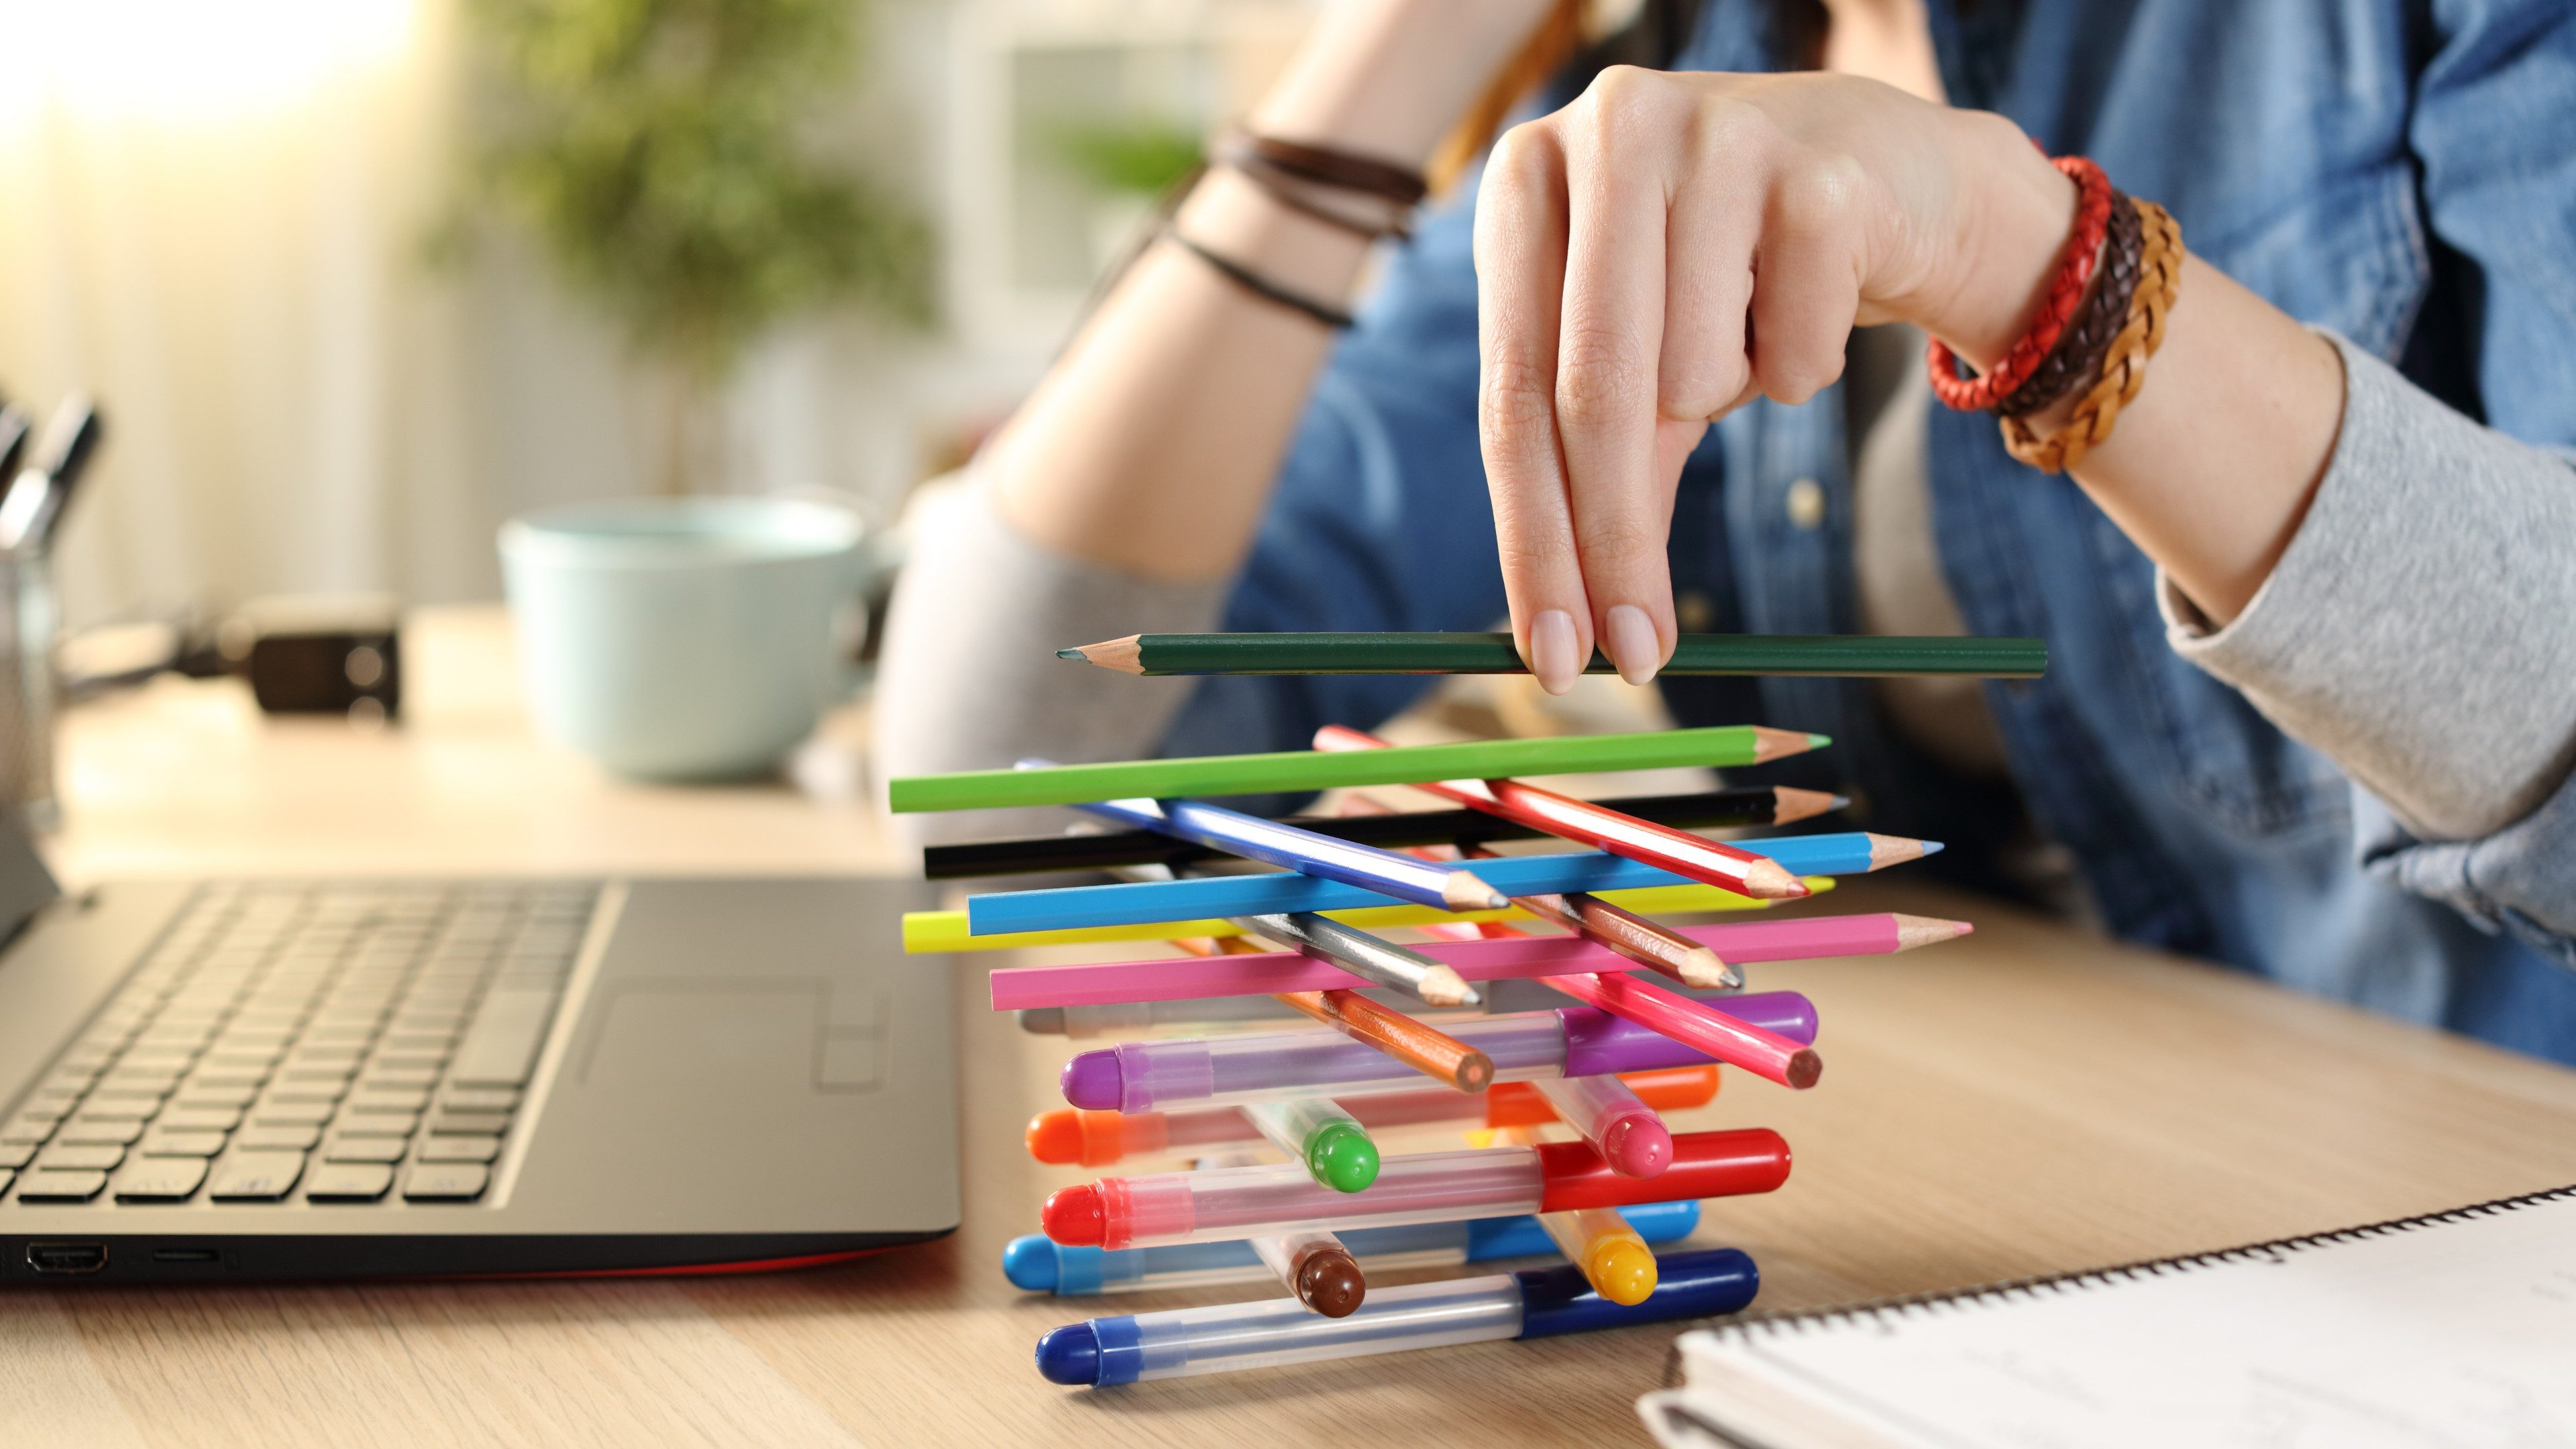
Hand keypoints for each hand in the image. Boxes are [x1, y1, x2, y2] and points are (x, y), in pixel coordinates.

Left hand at [1473, 68, 2079, 688]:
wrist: (1895, 179)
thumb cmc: (1733, 282)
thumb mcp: (1637, 361)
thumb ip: (1587, 475)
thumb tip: (1566, 637)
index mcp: (1526, 181)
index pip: (1510, 393)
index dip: (1531, 539)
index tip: (1554, 657)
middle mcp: (1605, 132)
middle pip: (1592, 397)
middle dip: (1613, 547)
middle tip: (1637, 658)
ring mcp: (1713, 136)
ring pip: (1697, 380)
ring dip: (1731, 397)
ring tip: (1751, 328)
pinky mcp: (1817, 171)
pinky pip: (1797, 358)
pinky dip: (1806, 363)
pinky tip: (1814, 294)